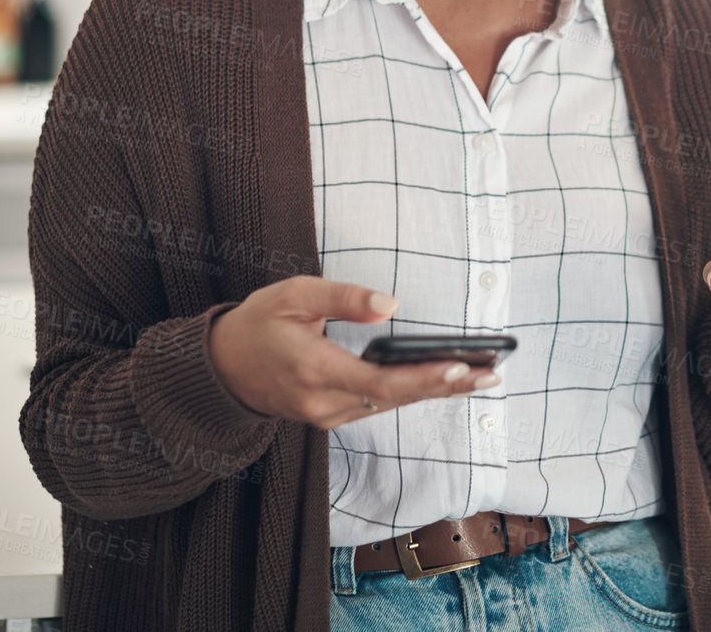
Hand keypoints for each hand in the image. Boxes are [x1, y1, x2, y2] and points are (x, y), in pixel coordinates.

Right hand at [208, 275, 498, 428]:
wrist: (220, 368)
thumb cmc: (258, 323)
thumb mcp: (294, 294)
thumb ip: (343, 297)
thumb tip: (391, 305)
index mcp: (312, 369)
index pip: (378, 383)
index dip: (422, 378)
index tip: (460, 368)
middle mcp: (322, 402)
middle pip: (394, 399)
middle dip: (445, 387)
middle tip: (491, 375)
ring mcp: (326, 414)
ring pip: (389, 405)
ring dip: (435, 391)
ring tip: (481, 376)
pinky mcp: (330, 415)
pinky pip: (378, 405)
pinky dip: (412, 392)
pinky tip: (443, 381)